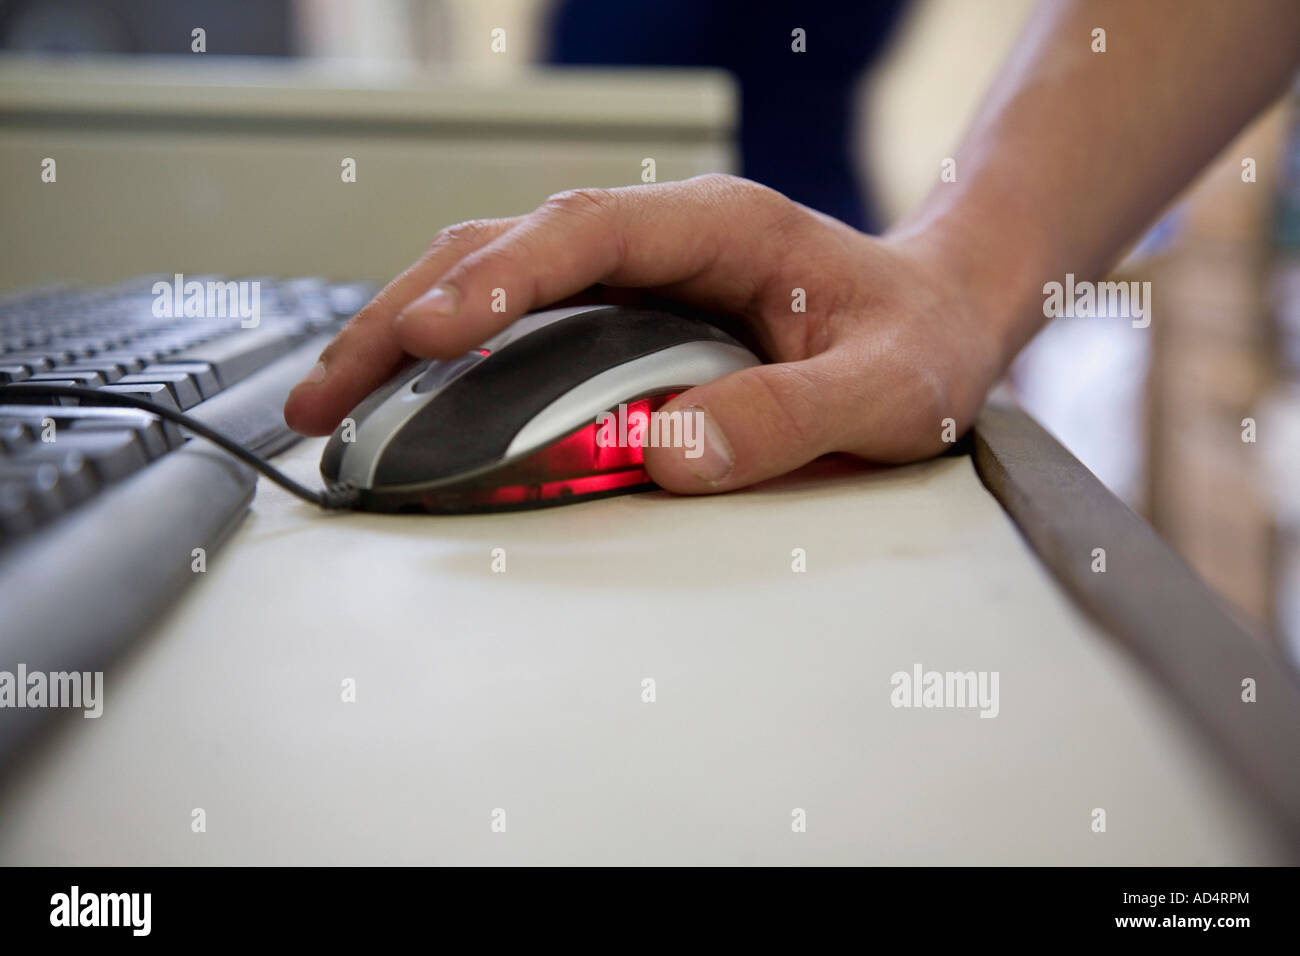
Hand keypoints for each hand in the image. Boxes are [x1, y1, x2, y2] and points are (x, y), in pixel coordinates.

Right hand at [284, 174, 1007, 492]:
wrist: (935, 315)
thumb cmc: (914, 338)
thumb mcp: (882, 389)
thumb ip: (789, 418)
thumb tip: (665, 451)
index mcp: (718, 227)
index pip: (584, 233)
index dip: (497, 279)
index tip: (427, 333)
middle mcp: (659, 238)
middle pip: (503, 250)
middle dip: (403, 315)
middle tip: (327, 391)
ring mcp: (632, 274)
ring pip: (491, 278)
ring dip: (403, 333)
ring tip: (332, 399)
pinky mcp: (619, 314)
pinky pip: (515, 319)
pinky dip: (448, 353)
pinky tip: (406, 397)